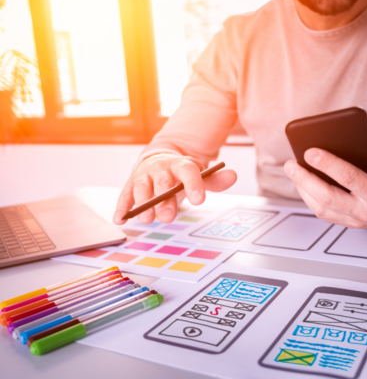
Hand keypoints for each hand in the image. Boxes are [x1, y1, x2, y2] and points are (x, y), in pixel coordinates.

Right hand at [113, 153, 236, 224]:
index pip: (189, 172)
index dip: (194, 185)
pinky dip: (122, 207)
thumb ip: (215, 180)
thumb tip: (233, 176)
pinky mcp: (130, 184)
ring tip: (146, 220)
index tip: (199, 200)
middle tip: (168, 218)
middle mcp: (160, 167)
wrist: (160, 160)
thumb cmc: (182, 173)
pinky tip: (120, 219)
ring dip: (143, 204)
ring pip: (142, 187)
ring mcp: (144, 175)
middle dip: (164, 200)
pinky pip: (125, 195)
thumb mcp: (199, 175)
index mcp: (181, 164)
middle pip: (162, 182)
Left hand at [284, 137, 366, 230]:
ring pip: (321, 208)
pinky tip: (301, 182)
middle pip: (328, 198)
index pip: (350, 178)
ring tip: (293, 170)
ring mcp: (354, 220)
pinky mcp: (346, 223)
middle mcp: (365, 211)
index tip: (311, 152)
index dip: (329, 164)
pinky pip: (322, 213)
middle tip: (291, 164)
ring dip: (303, 189)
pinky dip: (308, 198)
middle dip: (305, 179)